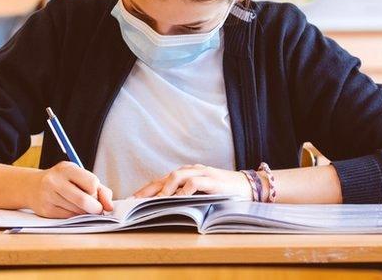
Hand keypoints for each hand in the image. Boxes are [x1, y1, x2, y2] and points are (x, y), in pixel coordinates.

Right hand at [24, 161, 113, 218]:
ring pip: (77, 212)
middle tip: (96, 209)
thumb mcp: (80, 177)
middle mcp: (55, 180)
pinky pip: (68, 218)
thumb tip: (110, 207)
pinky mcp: (45, 210)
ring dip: (85, 213)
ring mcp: (48, 196)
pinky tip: (71, 210)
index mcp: (66, 168)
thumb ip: (100, 189)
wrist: (32, 187)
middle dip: (95, 208)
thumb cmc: (63, 181)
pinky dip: (75, 217)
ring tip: (81, 207)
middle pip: (84, 200)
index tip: (94, 194)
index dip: (96, 192)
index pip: (92, 183)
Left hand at [133, 164, 252, 198]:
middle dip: (148, 190)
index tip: (131, 201)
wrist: (249, 187)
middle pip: (164, 178)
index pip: (160, 181)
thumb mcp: (201, 195)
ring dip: (165, 189)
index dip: (145, 190)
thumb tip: (164, 209)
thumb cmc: (223, 193)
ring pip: (177, 176)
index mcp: (185, 175)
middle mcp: (191, 171)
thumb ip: (185, 197)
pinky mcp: (212, 180)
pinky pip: (195, 182)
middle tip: (134, 202)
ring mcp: (202, 173)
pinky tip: (178, 198)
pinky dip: (185, 190)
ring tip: (155, 201)